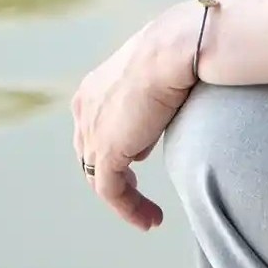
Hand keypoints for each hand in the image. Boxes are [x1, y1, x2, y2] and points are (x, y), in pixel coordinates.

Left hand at [70, 3, 201, 231]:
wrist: (178, 47)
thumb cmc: (183, 50)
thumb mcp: (162, 76)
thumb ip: (153, 102)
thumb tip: (155, 128)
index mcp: (94, 87)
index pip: (97, 126)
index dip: (118, 144)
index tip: (145, 156)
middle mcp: (85, 108)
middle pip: (91, 154)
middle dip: (116, 176)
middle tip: (140, 195)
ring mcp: (92, 130)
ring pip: (99, 177)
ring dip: (125, 201)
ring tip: (150, 217)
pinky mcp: (106, 150)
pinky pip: (110, 191)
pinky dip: (129, 208)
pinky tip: (150, 219)